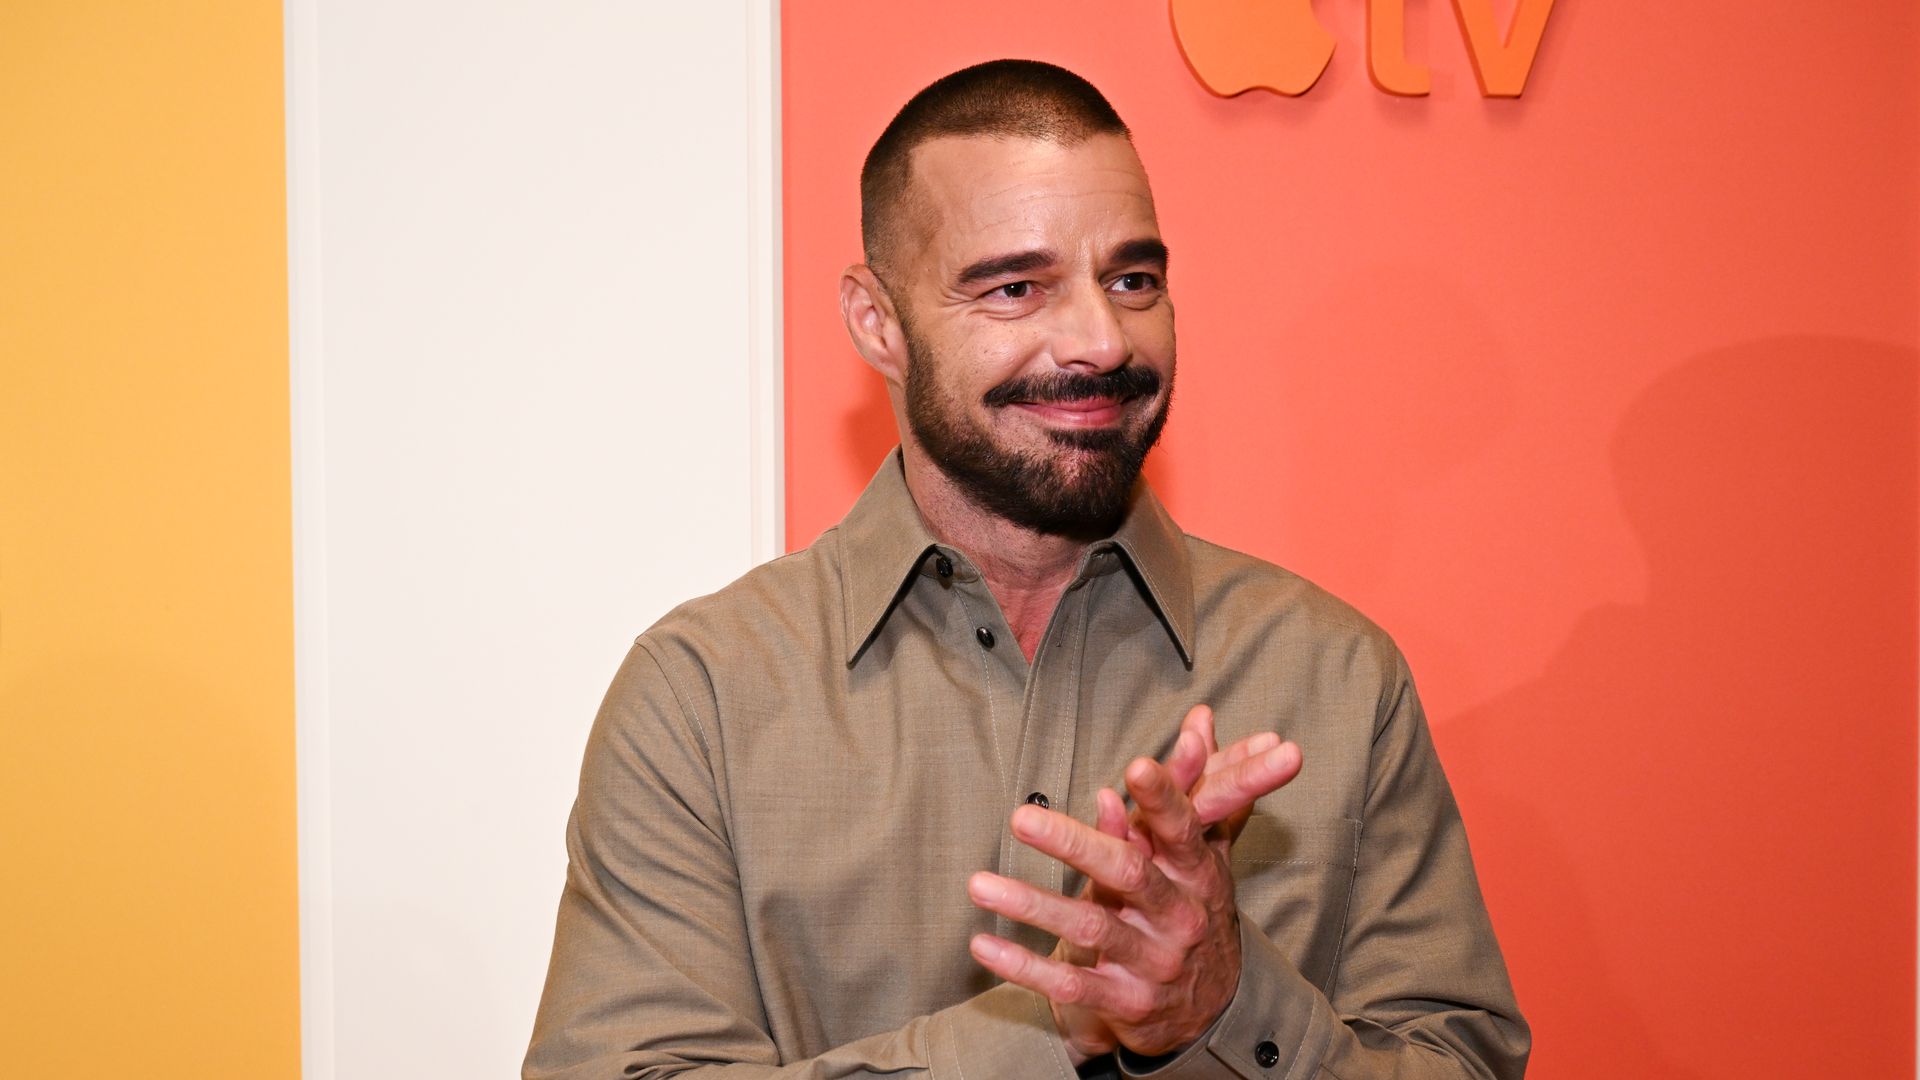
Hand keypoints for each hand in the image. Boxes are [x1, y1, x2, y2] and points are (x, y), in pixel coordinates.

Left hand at [967, 705, 1301, 1058]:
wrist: (1210, 1010)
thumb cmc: (1194, 910)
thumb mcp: (1205, 853)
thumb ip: (1196, 788)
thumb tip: (1197, 721)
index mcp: (1199, 874)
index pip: (1181, 831)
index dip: (1161, 800)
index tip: (1136, 767)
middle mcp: (1179, 917)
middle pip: (1127, 873)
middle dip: (1073, 844)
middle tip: (1020, 817)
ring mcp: (1151, 963)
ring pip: (1089, 927)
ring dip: (1032, 905)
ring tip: (979, 883)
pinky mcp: (1123, 1001)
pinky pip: (1069, 983)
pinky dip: (1024, 966)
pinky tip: (982, 944)